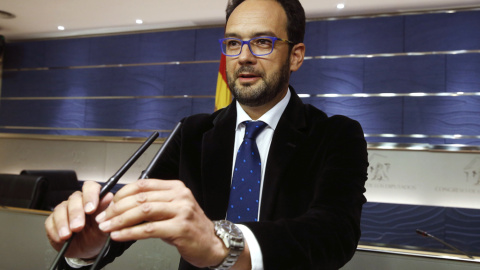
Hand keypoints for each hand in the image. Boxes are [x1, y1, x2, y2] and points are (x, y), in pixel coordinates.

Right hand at [45, 181, 112, 258]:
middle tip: (78, 227)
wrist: (87, 250)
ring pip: (60, 209)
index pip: (90, 187)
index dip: (90, 195)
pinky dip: (55, 231)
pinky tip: (61, 238)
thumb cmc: (97, 234)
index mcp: (92, 199)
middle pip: (74, 199)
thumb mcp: (103, 225)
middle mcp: (78, 201)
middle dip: (76, 213)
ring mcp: (64, 210)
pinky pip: (50, 222)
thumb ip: (105, 211)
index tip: (90, 209)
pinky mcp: (53, 221)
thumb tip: (109, 196)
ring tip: (68, 235)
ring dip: (63, 223)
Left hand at [95, 179, 227, 267]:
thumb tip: (121, 206)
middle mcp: (179, 196)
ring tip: (108, 228)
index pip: (142, 185)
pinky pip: (149, 229)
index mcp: (175, 187)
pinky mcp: (180, 228)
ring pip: (143, 212)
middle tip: (104, 219)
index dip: (121, 194)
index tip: (108, 205)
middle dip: (117, 209)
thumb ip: (152, 204)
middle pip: (140, 198)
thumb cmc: (189, 227)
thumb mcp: (172, 209)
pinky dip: (130, 233)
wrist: (211, 244)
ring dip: (120, 221)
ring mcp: (181, 211)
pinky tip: (120, 236)